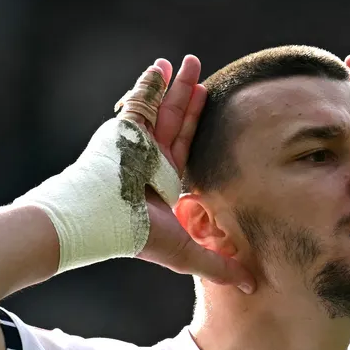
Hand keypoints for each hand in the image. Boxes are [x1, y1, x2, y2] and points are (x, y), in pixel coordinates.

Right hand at [115, 59, 254, 292]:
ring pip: (160, 108)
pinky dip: (149, 83)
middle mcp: (150, 160)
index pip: (188, 150)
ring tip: (187, 62)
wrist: (98, 222)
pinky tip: (161, 67)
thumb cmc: (136, 238)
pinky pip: (139, 101)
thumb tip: (251, 287)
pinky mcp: (123, 131)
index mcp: (164, 181)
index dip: (202, 130)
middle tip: (204, 77)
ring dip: (174, 86)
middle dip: (189, 100)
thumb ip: (219, 265)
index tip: (217, 112)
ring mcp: (136, 143)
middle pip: (177, 123)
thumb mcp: (186, 252)